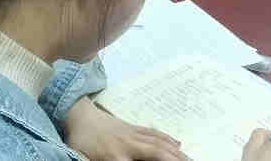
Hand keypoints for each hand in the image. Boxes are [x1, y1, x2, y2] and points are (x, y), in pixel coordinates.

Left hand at [64, 98, 189, 160]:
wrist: (79, 115)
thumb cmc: (80, 142)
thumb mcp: (83, 158)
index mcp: (113, 156)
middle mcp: (127, 145)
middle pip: (154, 153)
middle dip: (173, 160)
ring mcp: (132, 134)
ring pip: (158, 143)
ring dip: (176, 152)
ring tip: (191, 159)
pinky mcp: (133, 127)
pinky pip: (154, 133)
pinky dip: (167, 139)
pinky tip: (178, 145)